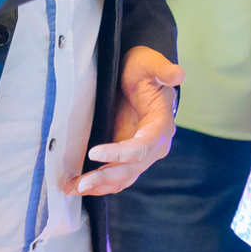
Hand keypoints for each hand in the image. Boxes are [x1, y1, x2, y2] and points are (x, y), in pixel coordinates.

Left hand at [64, 46, 181, 195]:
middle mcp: (154, 146)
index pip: (142, 147)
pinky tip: (78, 185)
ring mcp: (140, 154)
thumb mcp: (149, 63)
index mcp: (160, 126)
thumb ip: (162, 70)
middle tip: (80, 183)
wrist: (137, 76)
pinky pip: (115, 176)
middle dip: (105, 177)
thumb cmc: (142, 69)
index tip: (94, 152)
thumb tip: (178, 73)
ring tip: (72, 188)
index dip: (119, 153)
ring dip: (99, 186)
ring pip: (122, 178)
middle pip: (131, 168)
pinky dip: (99, 184)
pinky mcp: (126, 157)